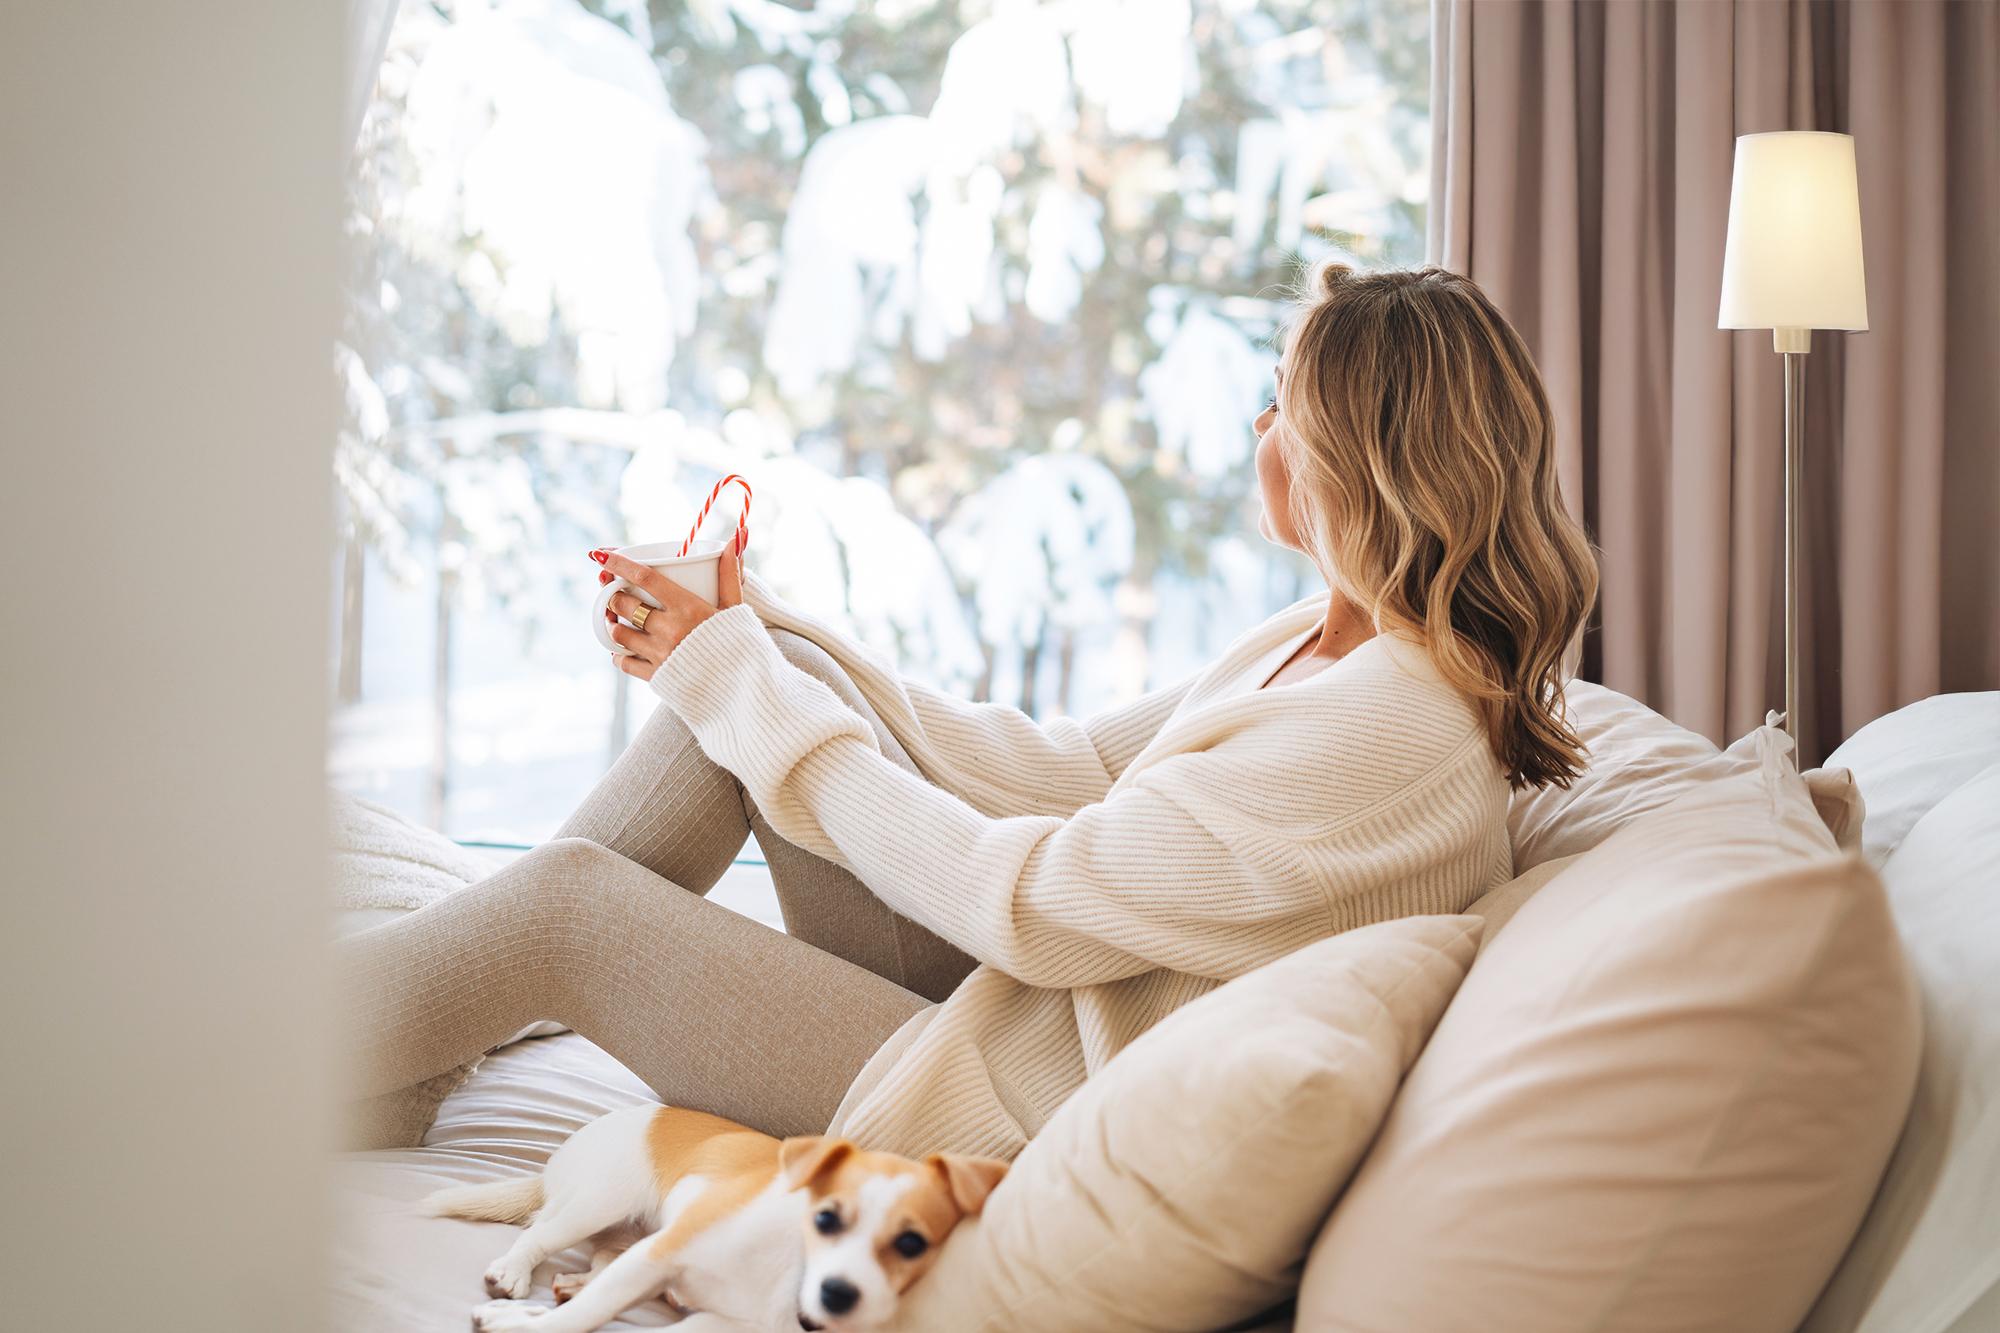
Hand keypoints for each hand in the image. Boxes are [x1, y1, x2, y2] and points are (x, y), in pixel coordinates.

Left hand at [594, 546, 743, 681]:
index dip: (619, 564)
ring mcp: (660, 655)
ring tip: (617, 619)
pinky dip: (619, 654)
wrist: (744, 689)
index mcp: (688, 608)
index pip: (645, 577)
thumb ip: (730, 572)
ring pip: (618, 633)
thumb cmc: (741, 643)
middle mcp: (669, 630)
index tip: (600, 556)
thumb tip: (738, 536)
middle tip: (616, 593)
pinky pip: (624, 662)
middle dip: (614, 596)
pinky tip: (624, 649)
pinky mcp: (656, 677)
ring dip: (613, 623)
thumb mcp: (735, 606)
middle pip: (625, 604)